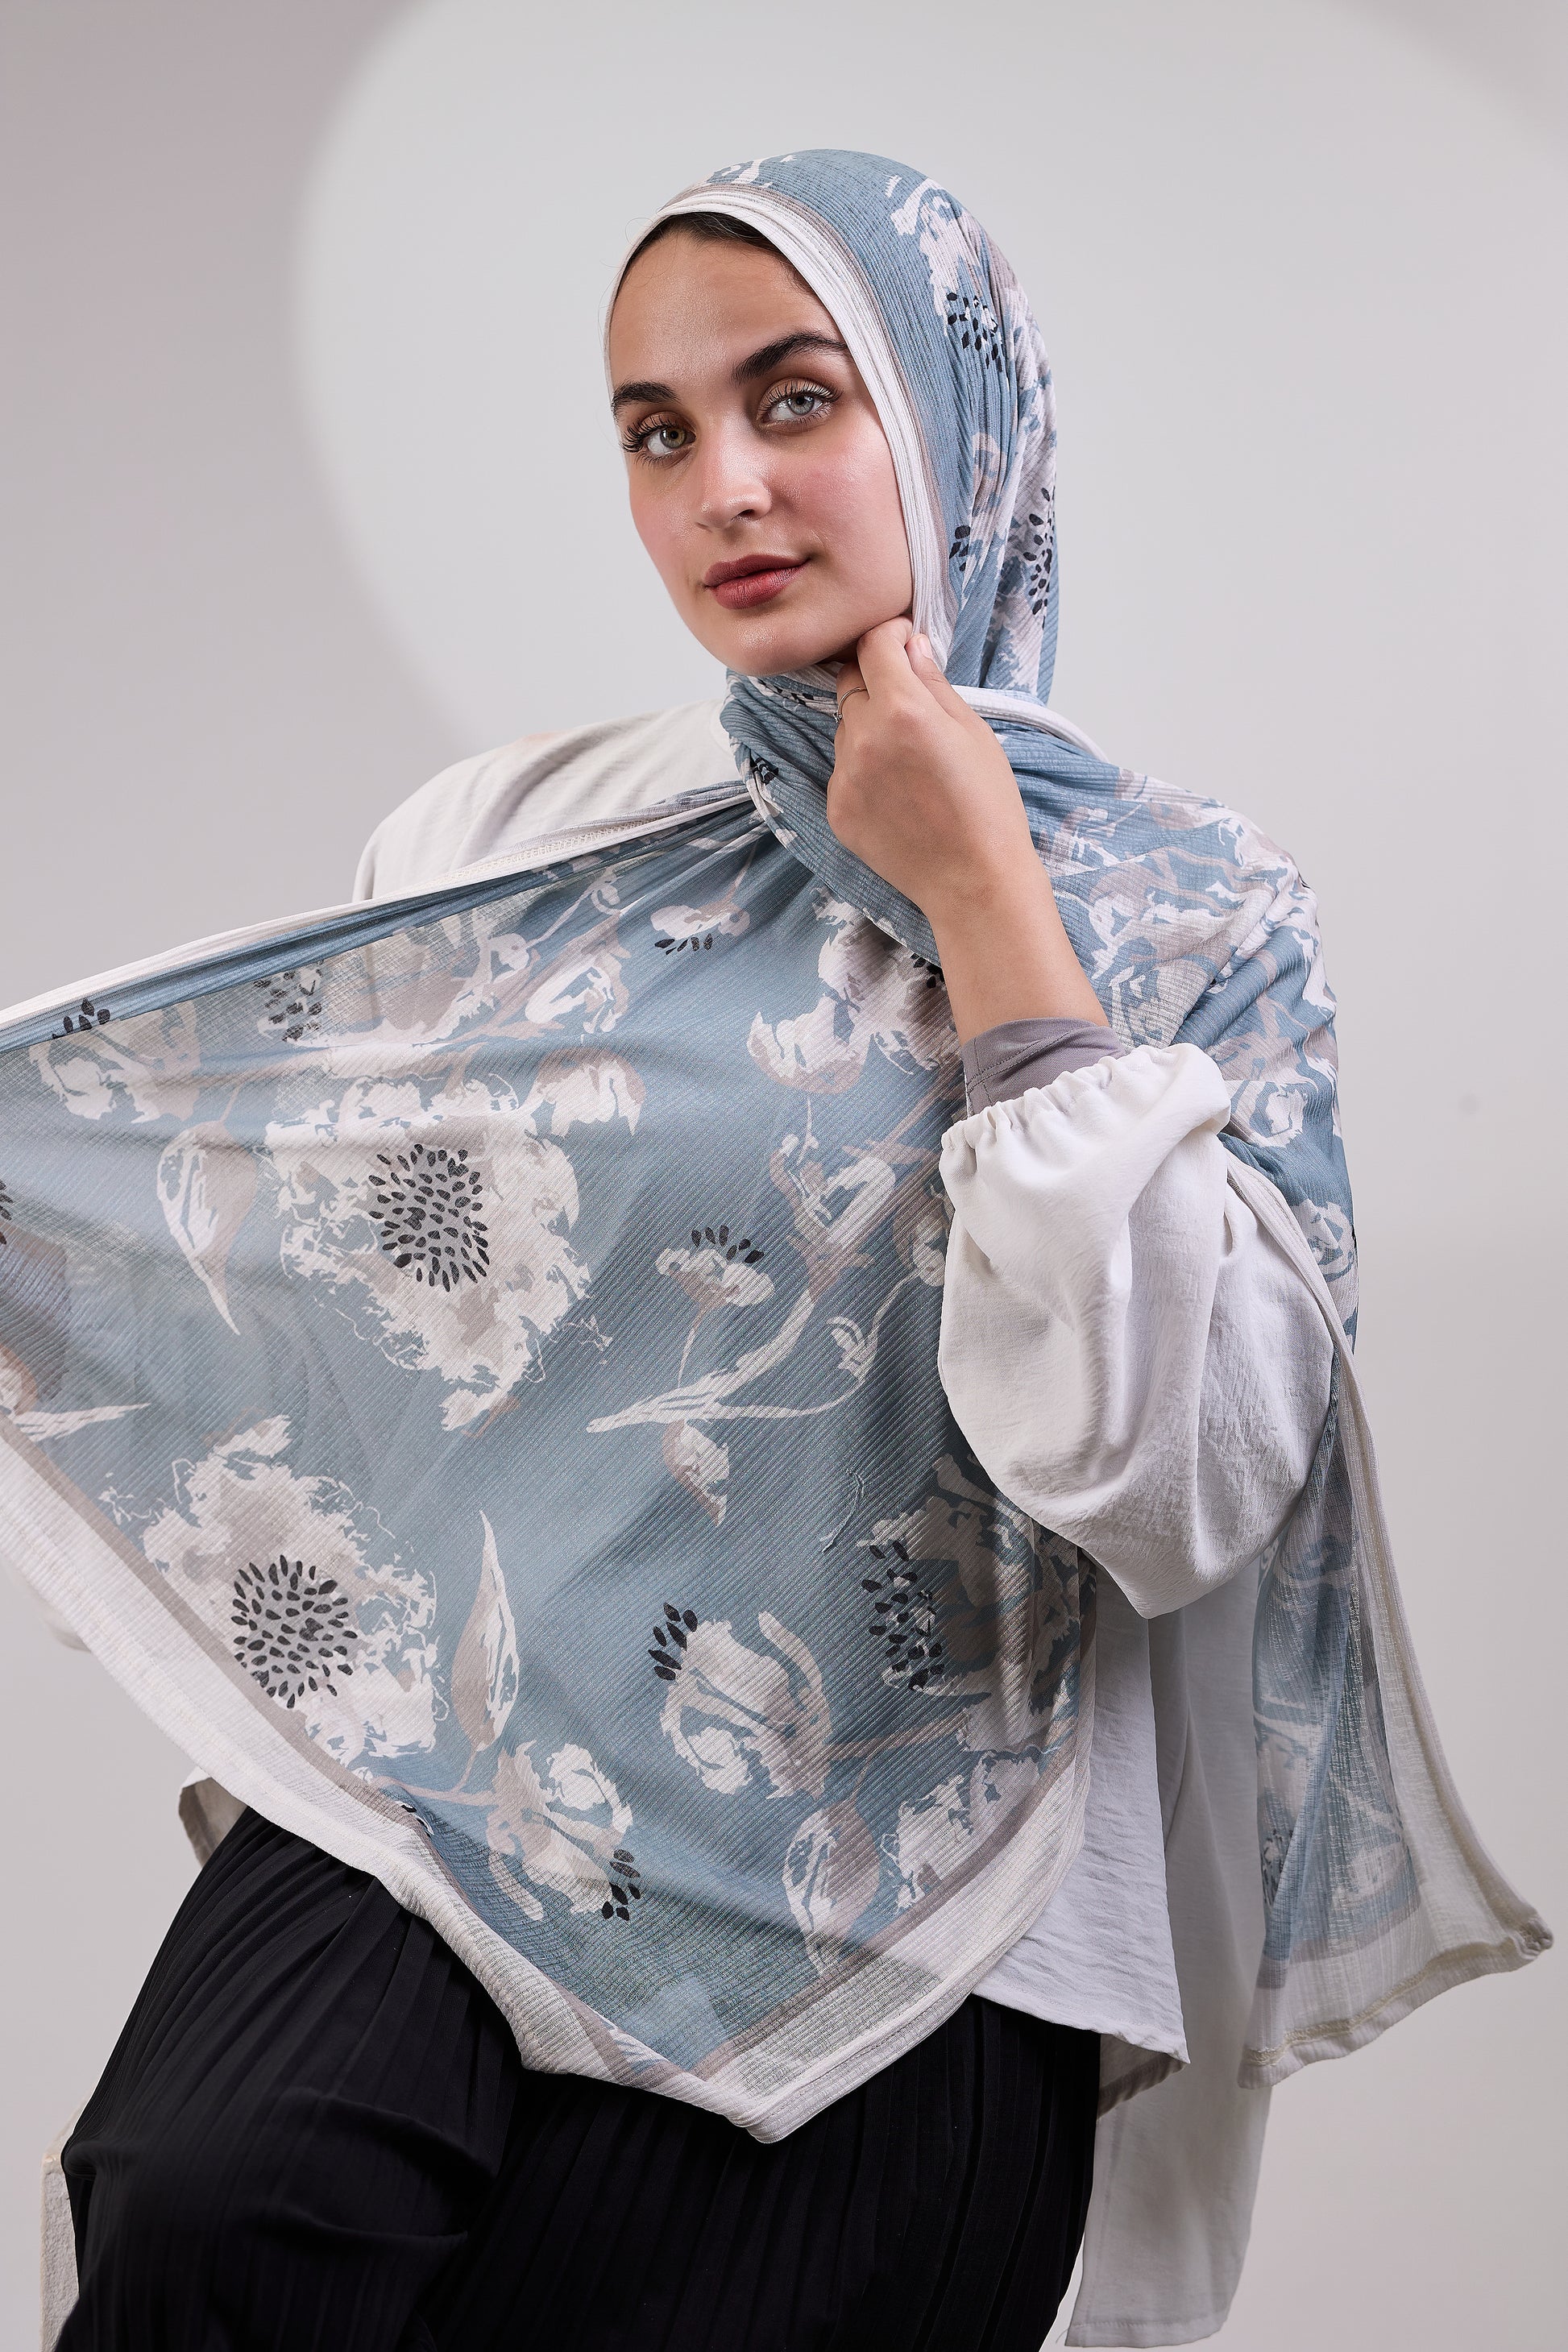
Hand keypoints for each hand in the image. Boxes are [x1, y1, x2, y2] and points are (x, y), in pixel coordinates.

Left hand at [828, 618, 1104, 1042]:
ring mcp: (843, 777)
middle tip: (910, 700)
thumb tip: (910, 646)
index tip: (904, 641)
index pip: (872, 645)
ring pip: (845, 728)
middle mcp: (862, 738)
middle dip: (876, 678)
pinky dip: (864, 767)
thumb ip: (934, 684)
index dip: (889, 635)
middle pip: (851, 683)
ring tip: (910, 758)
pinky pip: (842, 769)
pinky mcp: (836, 809)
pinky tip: (899, 791)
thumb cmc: (988, 806)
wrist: (974, 881)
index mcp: (902, 710)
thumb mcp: (974, 732)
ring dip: (869, 725)